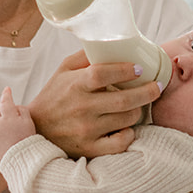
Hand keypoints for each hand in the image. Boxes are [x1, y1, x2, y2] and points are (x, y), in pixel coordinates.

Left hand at [0, 87, 35, 158]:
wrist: (19, 157)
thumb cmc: (26, 139)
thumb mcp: (29, 122)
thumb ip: (21, 110)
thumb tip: (14, 106)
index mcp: (9, 117)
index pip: (6, 101)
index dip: (7, 94)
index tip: (7, 89)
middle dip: (5, 112)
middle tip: (14, 121)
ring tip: (8, 128)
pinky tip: (2, 132)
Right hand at [27, 51, 161, 159]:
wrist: (36, 130)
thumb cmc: (53, 96)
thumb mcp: (63, 70)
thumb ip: (85, 56)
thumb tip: (111, 43)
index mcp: (75, 85)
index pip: (103, 74)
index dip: (125, 70)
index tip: (139, 69)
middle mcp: (82, 108)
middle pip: (124, 99)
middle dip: (148, 91)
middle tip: (157, 86)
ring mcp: (87, 130)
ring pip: (127, 119)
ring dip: (137, 110)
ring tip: (137, 105)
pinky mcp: (90, 148)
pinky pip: (120, 142)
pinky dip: (129, 134)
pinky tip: (126, 127)